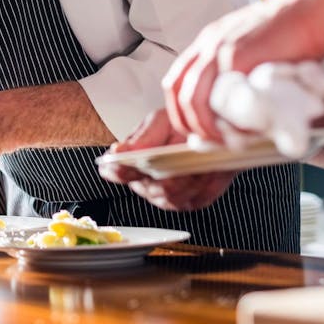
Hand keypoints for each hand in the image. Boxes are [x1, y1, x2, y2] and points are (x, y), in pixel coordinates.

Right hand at [101, 109, 236, 210]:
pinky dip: (203, 184)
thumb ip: (142, 138)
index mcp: (128, 163)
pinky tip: (207, 169)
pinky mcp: (191, 201)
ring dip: (186, 179)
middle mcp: (145, 184)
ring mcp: (167, 197)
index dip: (118, 170)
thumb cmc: (178, 128)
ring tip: (196, 161)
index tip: (126, 163)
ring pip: (172, 197)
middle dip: (164, 176)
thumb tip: (118, 151)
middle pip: (149, 189)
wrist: (208, 135)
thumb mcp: (158, 123)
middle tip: (175, 162)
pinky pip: (196, 198)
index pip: (114, 172)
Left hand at [163, 0, 323, 143]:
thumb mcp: (252, 43)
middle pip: (178, 91)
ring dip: (203, 125)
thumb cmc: (291, 29)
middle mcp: (208, 44)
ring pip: (193, 97)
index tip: (193, 127)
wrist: (311, 7)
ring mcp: (220, 50)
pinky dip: (225, 119)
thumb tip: (238, 101)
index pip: (176, 80)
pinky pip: (221, 96)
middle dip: (187, 122)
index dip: (180, 109)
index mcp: (209, 41)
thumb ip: (239, 68)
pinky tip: (238, 129)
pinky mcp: (238, 58)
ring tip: (220, 139)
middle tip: (204, 139)